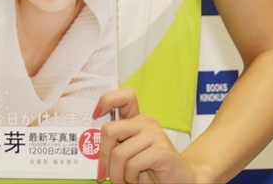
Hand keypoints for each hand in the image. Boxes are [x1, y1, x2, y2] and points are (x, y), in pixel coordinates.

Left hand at [93, 89, 207, 183]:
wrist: (180, 180)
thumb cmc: (150, 168)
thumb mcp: (129, 152)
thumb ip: (115, 144)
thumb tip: (93, 148)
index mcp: (136, 120)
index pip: (123, 96)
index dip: (106, 101)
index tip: (96, 115)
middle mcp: (146, 122)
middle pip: (110, 130)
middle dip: (104, 157)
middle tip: (106, 174)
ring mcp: (155, 135)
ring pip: (119, 153)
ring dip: (117, 174)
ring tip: (125, 180)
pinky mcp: (161, 150)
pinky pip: (132, 164)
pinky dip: (129, 178)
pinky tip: (137, 180)